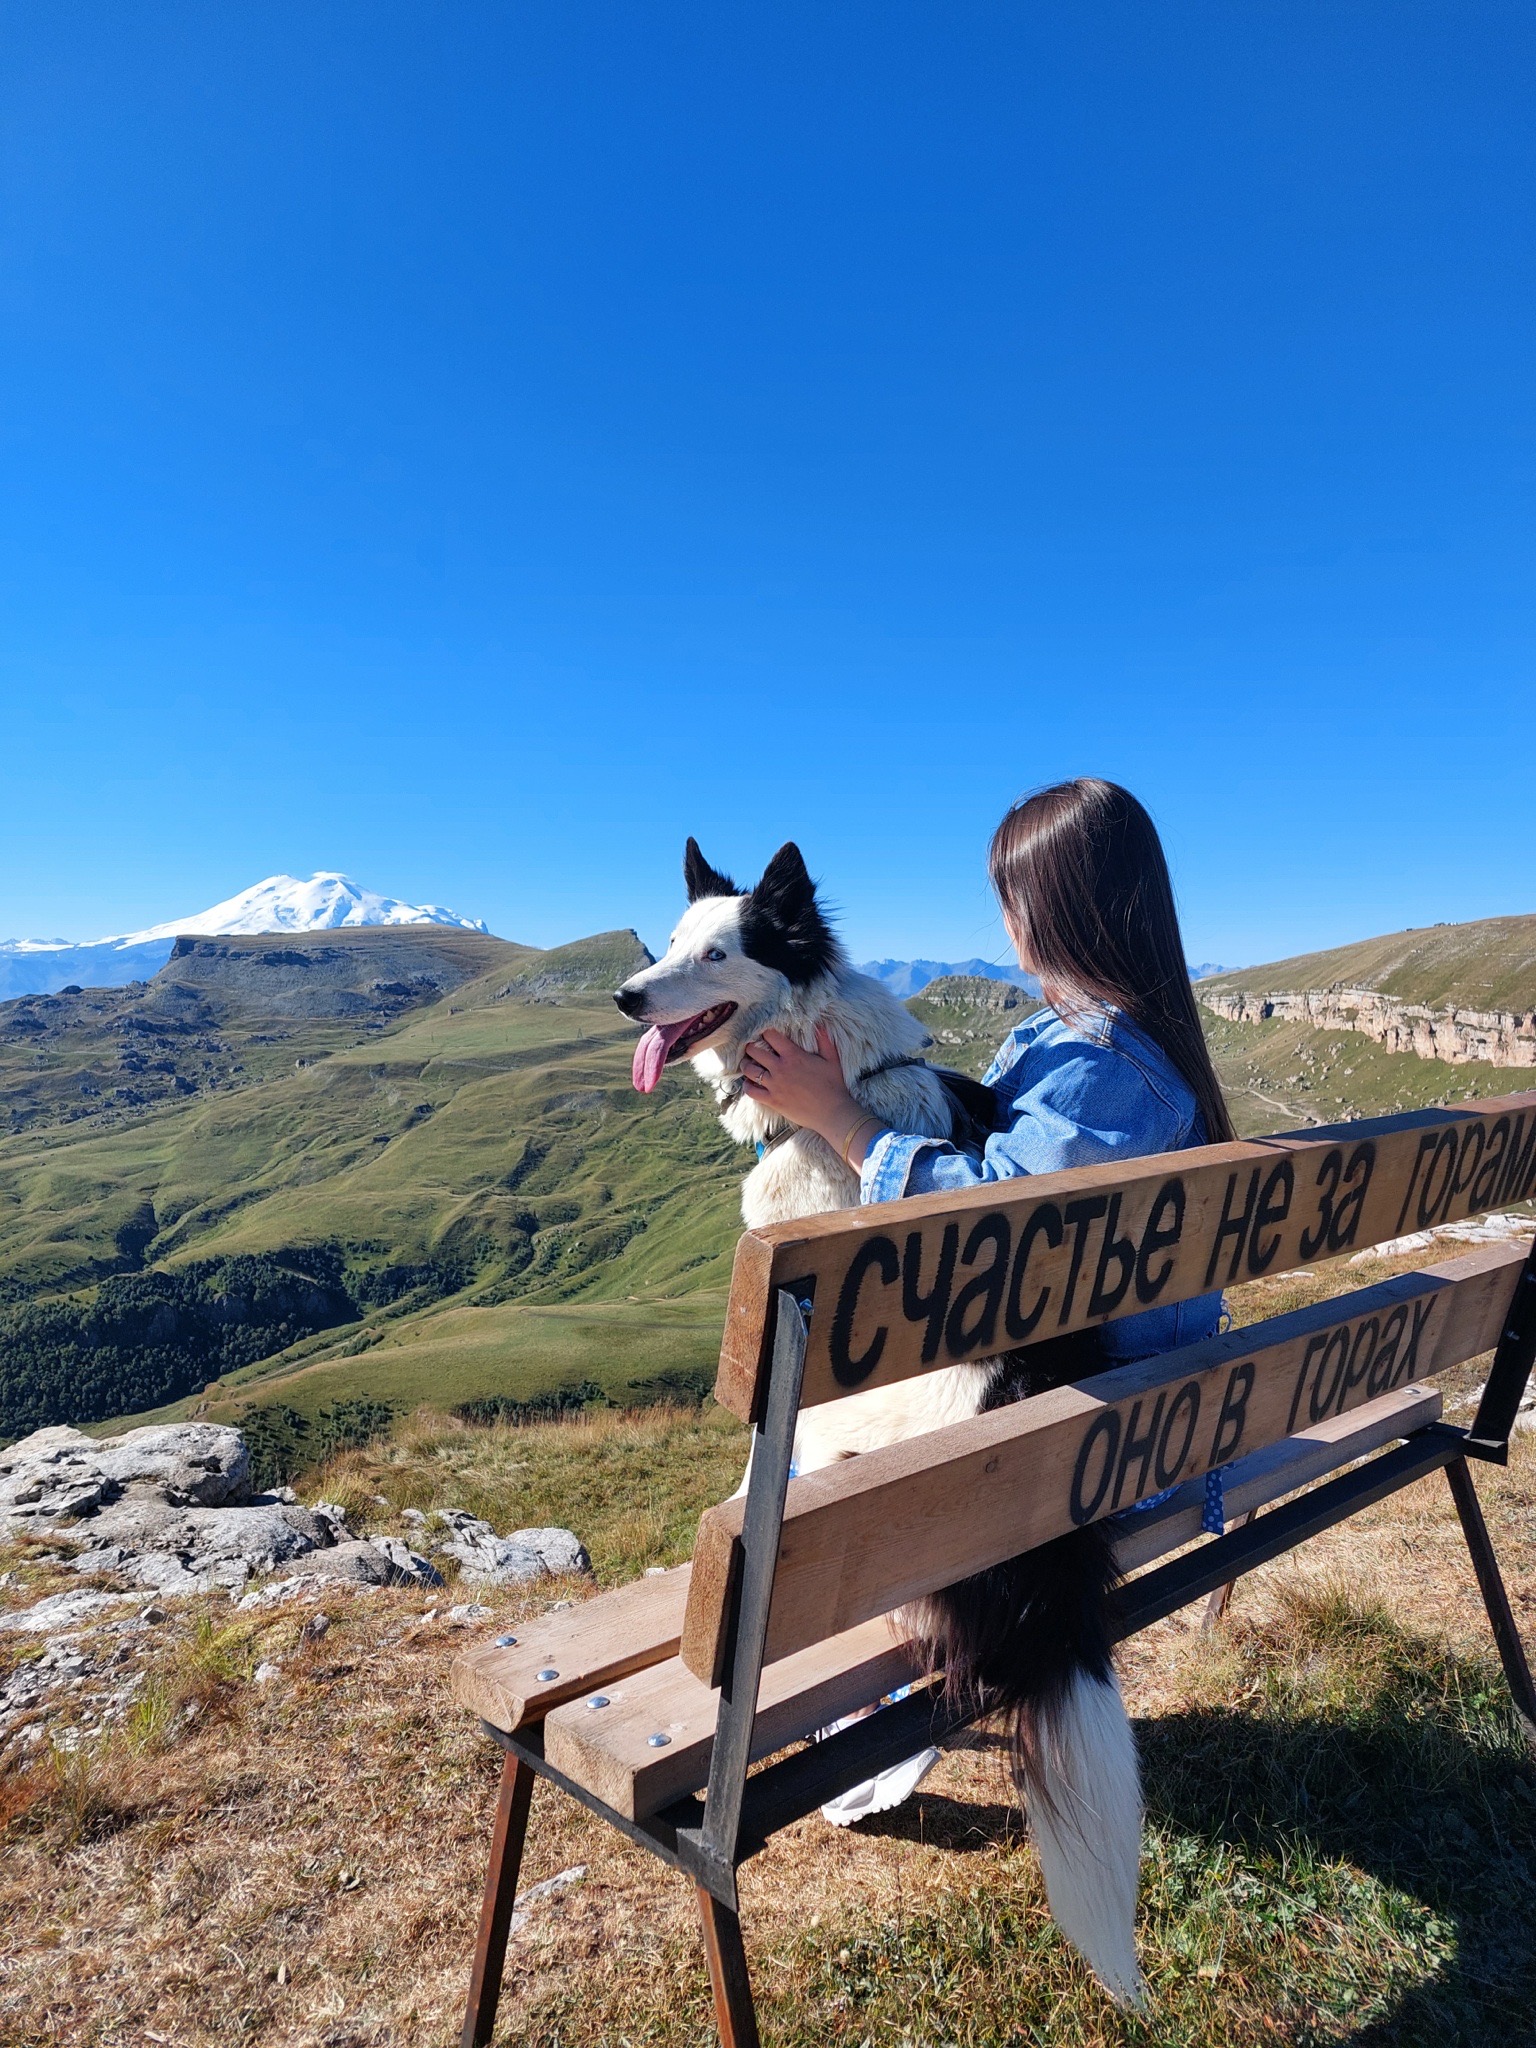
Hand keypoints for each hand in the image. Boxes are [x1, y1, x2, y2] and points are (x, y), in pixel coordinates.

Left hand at [740, 1026, 861, 1148]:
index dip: (766, 1032)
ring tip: (748, 1063)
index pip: (771, 1036)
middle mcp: (780, 1068)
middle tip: (752, 1047)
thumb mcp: (832, 1059)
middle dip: (751, 1047)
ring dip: (746, 1065)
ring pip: (749, 1070)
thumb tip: (819, 1024)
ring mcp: (774, 1085)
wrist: (832, 1113)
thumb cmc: (833, 1085)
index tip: (765, 1034)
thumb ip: (824, 1040)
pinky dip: (748, 1086)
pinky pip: (751, 1091)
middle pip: (754, 1051)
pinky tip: (751, 1083)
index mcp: (793, 1056)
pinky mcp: (772, 1100)